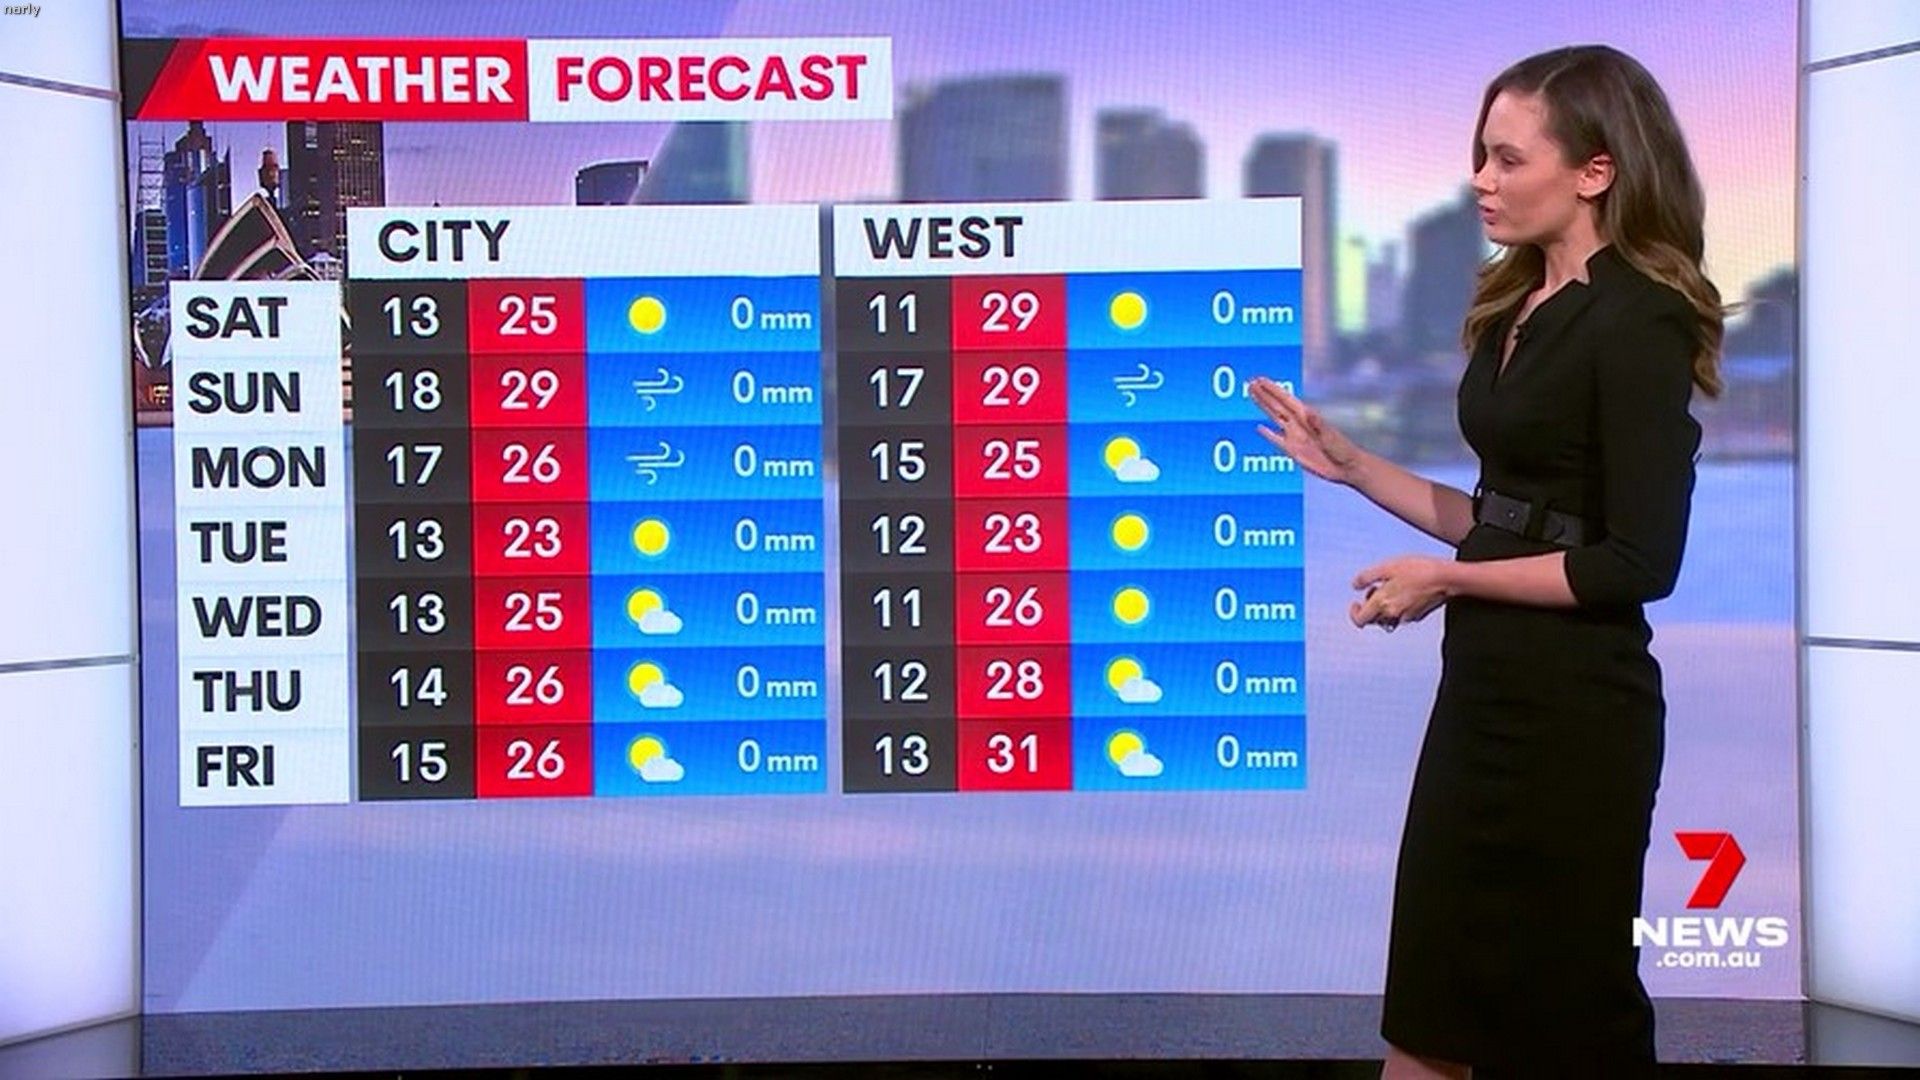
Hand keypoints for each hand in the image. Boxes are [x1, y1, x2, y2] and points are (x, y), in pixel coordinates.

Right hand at [1249, 376, 1366, 486]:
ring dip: (1263, 407)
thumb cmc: (1342, 449)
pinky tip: (1260, 428)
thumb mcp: (1330, 435)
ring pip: (1274, 418)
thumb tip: (1308, 412)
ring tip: (1252, 395)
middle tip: (1250, 382)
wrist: (1346, 467)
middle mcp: (1298, 424)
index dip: (1272, 389)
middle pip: (1276, 406)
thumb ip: (1318, 423)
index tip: (1260, 380)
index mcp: (1306, 416)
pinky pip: (1276, 440)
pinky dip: (1267, 434)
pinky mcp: (1292, 450)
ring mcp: (1294, 436)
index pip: (1285, 399)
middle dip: (1264, 394)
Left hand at [1350, 556, 1454, 631]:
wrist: (1446, 578)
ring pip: (1387, 618)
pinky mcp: (1418, 615)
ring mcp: (1406, 617)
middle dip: (1370, 607)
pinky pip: (1401, 615)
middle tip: (1376, 589)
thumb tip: (1355, 585)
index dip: (1354, 613)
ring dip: (1383, 607)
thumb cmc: (1418, 570)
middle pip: (1373, 620)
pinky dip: (1398, 606)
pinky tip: (1405, 590)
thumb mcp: (1387, 567)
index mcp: (1382, 604)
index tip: (1356, 603)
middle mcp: (1393, 615)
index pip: (1360, 620)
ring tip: (1391, 587)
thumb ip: (1367, 577)